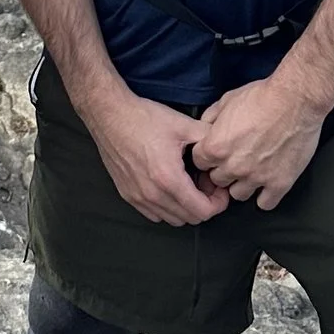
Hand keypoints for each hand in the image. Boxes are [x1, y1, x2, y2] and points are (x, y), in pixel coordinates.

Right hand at [78, 82, 229, 226]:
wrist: (110, 114)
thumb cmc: (143, 118)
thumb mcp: (183, 124)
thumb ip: (208, 139)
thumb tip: (224, 149)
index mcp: (169, 178)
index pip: (203, 212)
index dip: (218, 203)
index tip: (219, 189)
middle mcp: (152, 194)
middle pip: (190, 219)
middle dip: (204, 204)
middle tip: (205, 183)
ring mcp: (138, 197)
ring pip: (172, 219)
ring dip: (185, 207)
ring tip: (188, 184)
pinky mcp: (127, 194)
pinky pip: (154, 214)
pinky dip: (167, 207)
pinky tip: (169, 185)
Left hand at [189, 64, 332, 211]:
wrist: (296, 100)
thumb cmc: (263, 96)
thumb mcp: (227, 100)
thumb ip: (211, 118)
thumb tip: (205, 128)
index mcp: (216, 147)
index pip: (199, 162)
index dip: (208, 156)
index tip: (217, 153)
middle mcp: (233, 166)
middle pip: (217, 180)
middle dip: (223, 170)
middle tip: (236, 159)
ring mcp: (256, 177)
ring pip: (238, 194)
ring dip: (242, 184)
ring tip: (252, 170)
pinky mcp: (279, 183)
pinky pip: (265, 204)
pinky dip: (265, 196)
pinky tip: (267, 184)